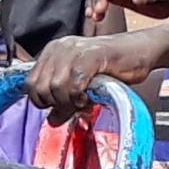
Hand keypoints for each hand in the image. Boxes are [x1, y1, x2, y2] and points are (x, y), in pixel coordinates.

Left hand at [26, 32, 161, 121]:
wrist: (139, 52)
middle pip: (40, 87)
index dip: (41, 102)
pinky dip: (80, 96)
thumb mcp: (81, 86)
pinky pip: (75, 82)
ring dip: (69, 101)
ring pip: (56, 86)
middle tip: (73, 106)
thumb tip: (51, 121)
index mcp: (52, 52)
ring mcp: (75, 50)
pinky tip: (88, 98)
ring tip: (83, 101)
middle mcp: (60, 48)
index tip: (58, 107)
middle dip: (55, 104)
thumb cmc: (111, 68)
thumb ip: (63, 101)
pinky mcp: (92, 55)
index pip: (29, 84)